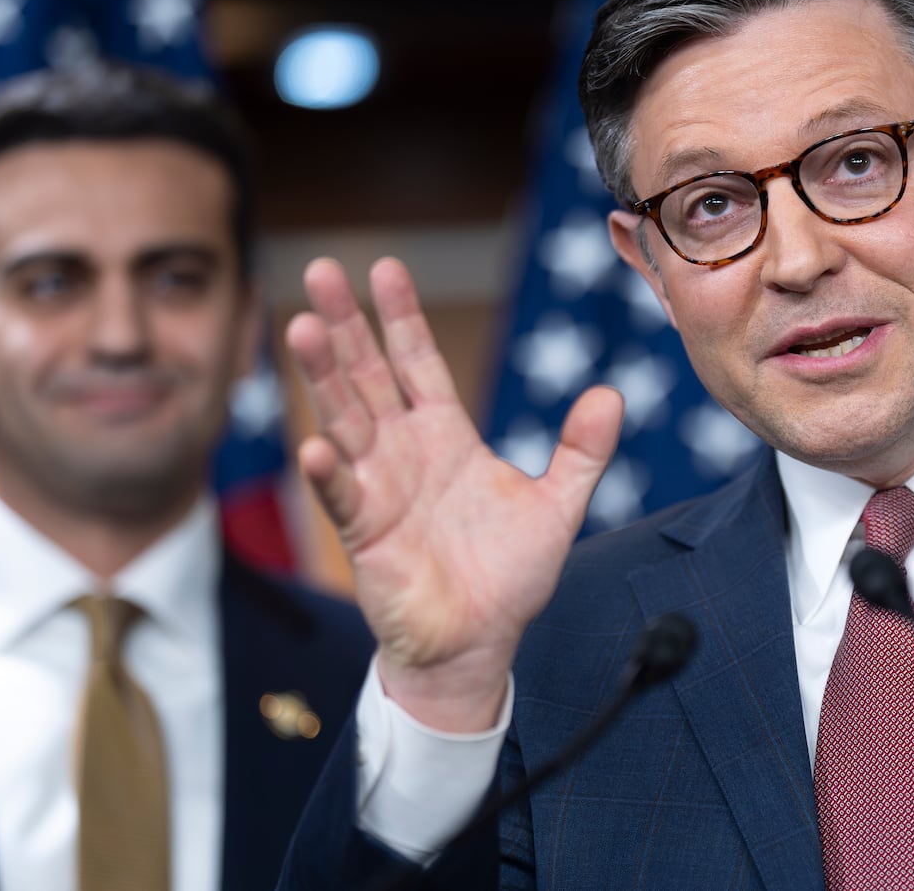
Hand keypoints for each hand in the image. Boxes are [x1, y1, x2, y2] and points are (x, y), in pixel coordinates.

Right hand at [286, 256, 622, 729]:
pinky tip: (315, 446)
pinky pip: (343, 497)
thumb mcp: (558, 506)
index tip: (386, 267)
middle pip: (369, 375)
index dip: (401, 316)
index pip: (417, 361)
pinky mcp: (366, 534)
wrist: (479, 646)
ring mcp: (379, 489)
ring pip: (344, 420)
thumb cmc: (509, 578)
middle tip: (323, 270)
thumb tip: (611, 395)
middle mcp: (404, 451)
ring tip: (302, 328)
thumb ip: (582, 451)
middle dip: (346, 324)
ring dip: (324, 377)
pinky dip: (330, 472)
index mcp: (446, 435)